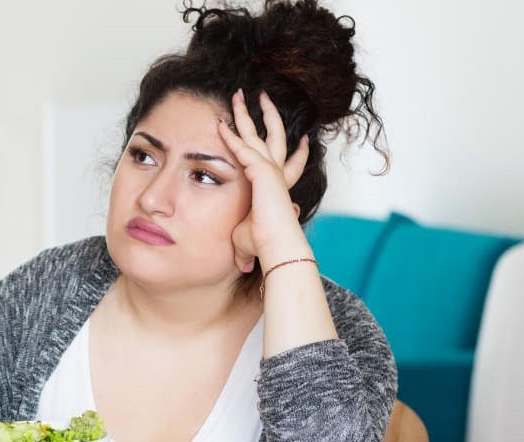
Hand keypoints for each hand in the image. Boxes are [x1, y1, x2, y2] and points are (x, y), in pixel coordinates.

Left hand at [217, 89, 309, 272]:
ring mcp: (269, 170)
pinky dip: (230, 136)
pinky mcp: (260, 171)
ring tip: (238, 94)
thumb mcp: (249, 240)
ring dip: (246, 114)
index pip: (290, 163)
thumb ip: (244, 245)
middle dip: (268, 115)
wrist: (277, 246)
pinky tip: (219, 124)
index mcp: (280, 187)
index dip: (298, 151)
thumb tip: (241, 265)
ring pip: (257, 133)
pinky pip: (241, 148)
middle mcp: (277, 174)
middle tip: (263, 96)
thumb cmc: (265, 245)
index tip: (303, 139)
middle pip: (274, 136)